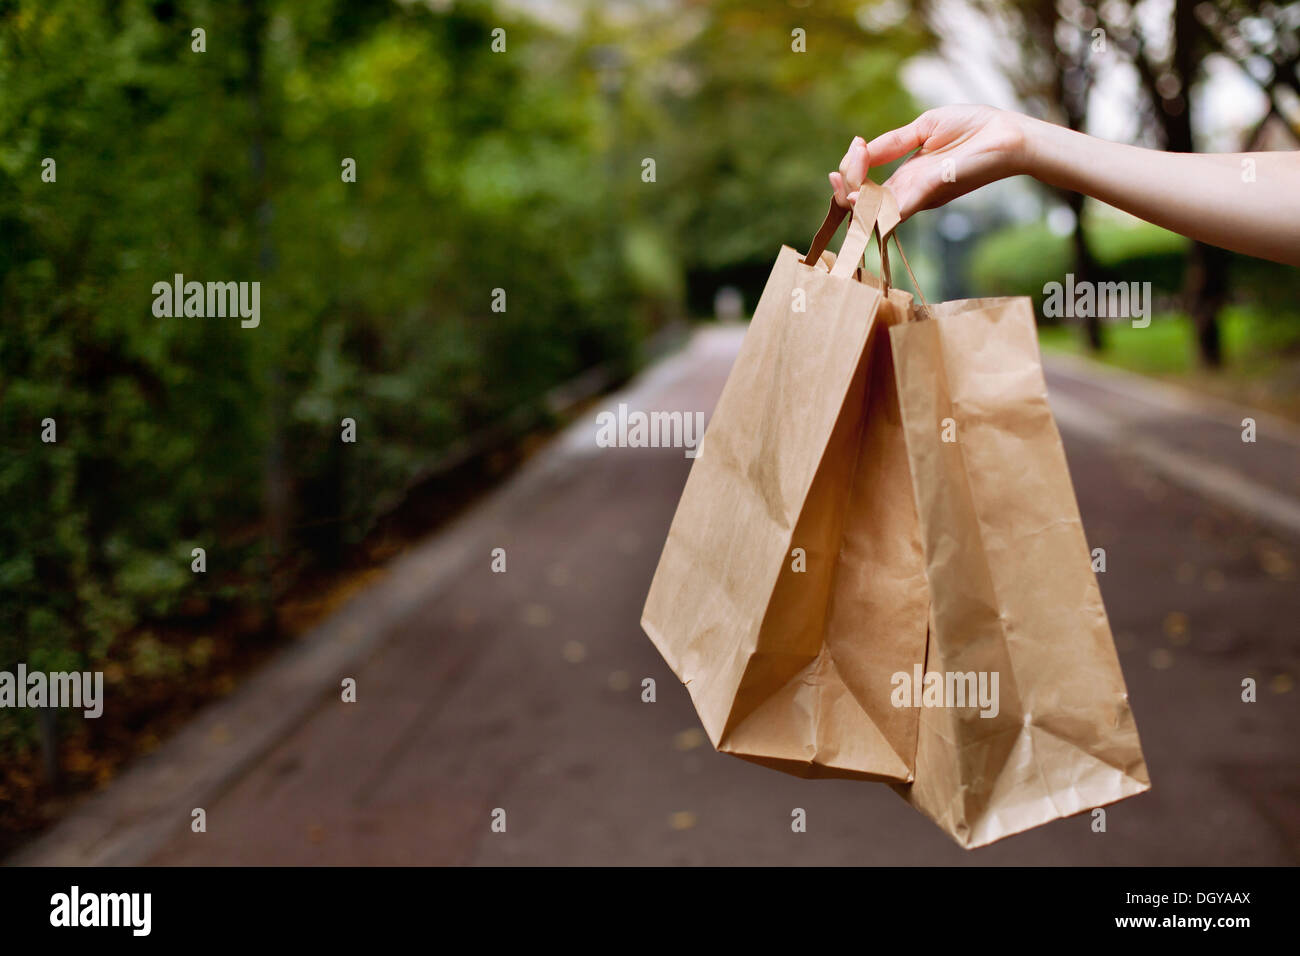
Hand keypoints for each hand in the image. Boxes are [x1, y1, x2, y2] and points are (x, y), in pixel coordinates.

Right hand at [830, 105, 1029, 219]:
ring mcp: (920, 196)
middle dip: (844, 190)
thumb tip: (861, 148)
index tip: (855, 146)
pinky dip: (873, 207)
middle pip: (866, 202)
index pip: (868, 183)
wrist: (1009, 134)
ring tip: (841, 187)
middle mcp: (911, 192)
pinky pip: (895, 209)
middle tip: (837, 173)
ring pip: (876, 211)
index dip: (852, 171)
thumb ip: (892, 142)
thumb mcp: (925, 127)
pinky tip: (856, 197)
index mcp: (908, 176)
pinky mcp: (930, 192)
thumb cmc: (975, 127)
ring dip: (853, 202)